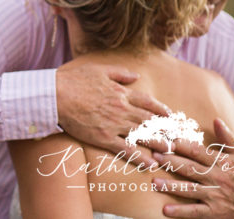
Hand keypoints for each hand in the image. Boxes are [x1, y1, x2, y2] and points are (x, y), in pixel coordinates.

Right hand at [56, 61, 170, 164]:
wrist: (55, 95)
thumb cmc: (73, 80)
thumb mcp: (98, 70)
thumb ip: (119, 73)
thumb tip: (136, 76)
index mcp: (121, 92)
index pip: (148, 102)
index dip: (161, 110)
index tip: (171, 116)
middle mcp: (122, 109)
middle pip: (150, 121)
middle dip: (166, 130)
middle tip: (178, 137)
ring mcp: (114, 124)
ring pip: (143, 136)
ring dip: (158, 144)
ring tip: (169, 151)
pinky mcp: (103, 137)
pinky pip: (126, 149)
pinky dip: (139, 157)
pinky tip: (149, 164)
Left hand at [153, 119, 233, 217]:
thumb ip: (228, 138)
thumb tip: (216, 119)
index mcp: (222, 163)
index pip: (198, 152)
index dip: (181, 145)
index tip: (165, 139)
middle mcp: (218, 178)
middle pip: (191, 168)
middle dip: (171, 162)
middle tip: (153, 156)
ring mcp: (216, 196)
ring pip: (190, 190)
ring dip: (171, 186)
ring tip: (154, 182)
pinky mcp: (216, 213)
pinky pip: (196, 212)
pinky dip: (181, 212)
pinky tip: (165, 211)